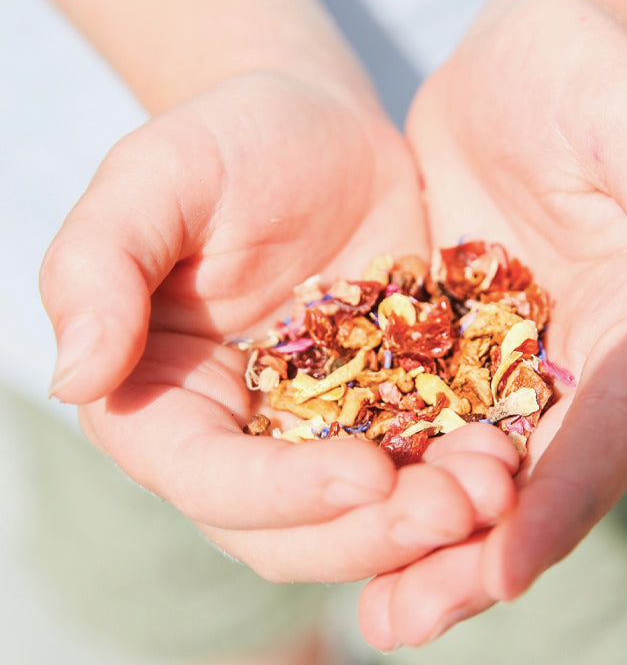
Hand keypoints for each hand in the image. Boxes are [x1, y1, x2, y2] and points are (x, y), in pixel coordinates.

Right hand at [40, 71, 516, 582]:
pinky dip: (464, 473)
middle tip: (459, 509)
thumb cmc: (227, 144)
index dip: (281, 496)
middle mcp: (242, 439)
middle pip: (297, 530)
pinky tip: (515, 457)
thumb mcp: (154, 180)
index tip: (364, 476)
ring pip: (370, 515)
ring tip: (499, 489)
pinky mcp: (391, 411)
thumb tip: (74, 377)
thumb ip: (98, 269)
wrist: (319, 132)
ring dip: (432, 521)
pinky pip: (427, 462)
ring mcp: (322, 434)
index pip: (210, 483)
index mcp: (168, 403)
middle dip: (375, 533)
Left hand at [358, 0, 626, 647]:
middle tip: (407, 622)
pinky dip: (389, 474)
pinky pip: (420, 420)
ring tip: (375, 610)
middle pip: (534, 480)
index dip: (557, 506)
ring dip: (425, 542)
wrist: (523, 63)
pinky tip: (339, 515)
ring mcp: (512, 362)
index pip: (604, 436)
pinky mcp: (452, 343)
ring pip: (471, 470)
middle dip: (475, 556)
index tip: (502, 568)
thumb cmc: (591, 79)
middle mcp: (579, 367)